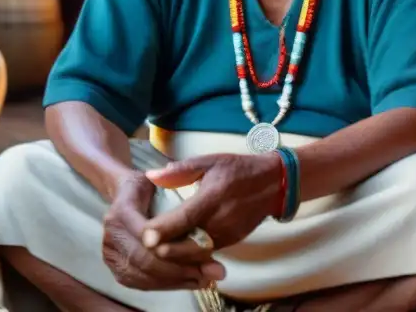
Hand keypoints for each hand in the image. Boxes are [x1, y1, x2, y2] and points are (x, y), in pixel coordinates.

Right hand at [102, 173, 223, 290]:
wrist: (125, 195)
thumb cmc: (148, 185)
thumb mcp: (158, 177)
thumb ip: (169, 180)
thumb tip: (177, 178)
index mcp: (121, 212)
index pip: (148, 234)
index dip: (175, 245)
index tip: (206, 250)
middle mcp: (110, 235)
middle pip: (145, 260)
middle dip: (180, 268)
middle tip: (211, 272)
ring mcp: (110, 254)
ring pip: (144, 276)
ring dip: (176, 281)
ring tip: (205, 279)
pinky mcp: (116, 269)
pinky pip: (141, 284)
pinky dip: (167, 285)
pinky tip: (189, 282)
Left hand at [142, 153, 282, 255]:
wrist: (273, 184)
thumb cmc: (238, 169)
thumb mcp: (210, 161)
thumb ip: (180, 170)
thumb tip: (152, 175)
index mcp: (213, 197)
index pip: (184, 219)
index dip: (163, 229)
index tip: (144, 235)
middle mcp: (220, 221)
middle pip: (187, 245)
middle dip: (164, 248)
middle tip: (143, 245)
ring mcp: (226, 235)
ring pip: (194, 254)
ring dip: (174, 255)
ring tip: (154, 250)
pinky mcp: (230, 243)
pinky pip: (204, 254)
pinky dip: (188, 255)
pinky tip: (173, 251)